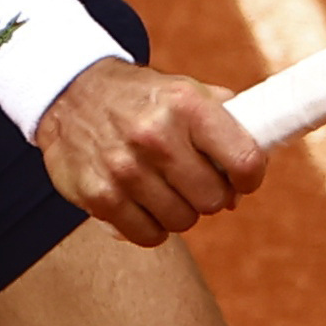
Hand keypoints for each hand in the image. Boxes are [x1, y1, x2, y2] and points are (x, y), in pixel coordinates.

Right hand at [37, 62, 268, 248]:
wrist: (70, 93)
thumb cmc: (142, 99)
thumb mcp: (185, 90)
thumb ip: (227, 121)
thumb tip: (255, 169)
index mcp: (186, 104)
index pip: (245, 161)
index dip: (250, 178)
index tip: (241, 179)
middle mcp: (155, 135)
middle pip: (214, 200)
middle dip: (210, 195)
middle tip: (193, 181)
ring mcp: (125, 168)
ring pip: (182, 222)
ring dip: (179, 211)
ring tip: (163, 187)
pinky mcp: (100, 196)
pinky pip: (148, 235)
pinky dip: (150, 226)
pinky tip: (141, 201)